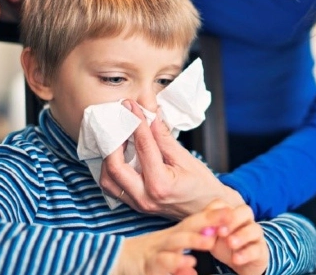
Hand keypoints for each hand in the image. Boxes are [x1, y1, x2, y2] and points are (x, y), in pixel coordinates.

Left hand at [100, 100, 244, 219]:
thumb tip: (151, 116)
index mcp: (160, 184)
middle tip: (119, 122)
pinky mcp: (136, 205)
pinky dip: (111, 170)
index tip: (131, 106)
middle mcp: (145, 197)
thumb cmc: (202, 186)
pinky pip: (114, 188)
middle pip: (114, 166)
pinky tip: (119, 156)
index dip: (136, 123)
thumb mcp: (186, 158)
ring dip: (108, 158)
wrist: (207, 209)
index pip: (143, 147)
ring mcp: (138, 204)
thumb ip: (164, 138)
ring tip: (118, 139)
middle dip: (113, 141)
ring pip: (108, 180)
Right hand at [113, 205, 232, 274]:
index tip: (231, 211)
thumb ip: (196, 229)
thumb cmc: (153, 249)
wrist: (121, 258)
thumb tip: (219, 209)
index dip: (212, 216)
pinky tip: (187, 273)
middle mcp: (166, 242)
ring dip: (181, 255)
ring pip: (168, 254)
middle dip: (201, 229)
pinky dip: (172, 271)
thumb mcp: (175, 238)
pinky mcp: (148, 269)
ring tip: (195, 258)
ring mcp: (155, 256)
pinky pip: (160, 271)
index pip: (194, 221)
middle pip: (183, 232)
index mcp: (175, 234)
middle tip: (219, 229)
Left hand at [207, 200, 268, 274]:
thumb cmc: (224, 245)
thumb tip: (203, 230)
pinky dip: (246, 254)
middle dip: (233, 219)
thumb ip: (207, 232)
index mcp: (231, 214)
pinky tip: (236, 258)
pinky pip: (256, 249)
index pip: (224, 204)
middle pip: (245, 211)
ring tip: (230, 243)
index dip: (215, 210)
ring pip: (254, 229)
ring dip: (241, 235)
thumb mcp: (213, 238)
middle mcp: (246, 221)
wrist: (242, 262)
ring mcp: (255, 235)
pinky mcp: (260, 250)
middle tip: (221, 231)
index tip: (206, 221)